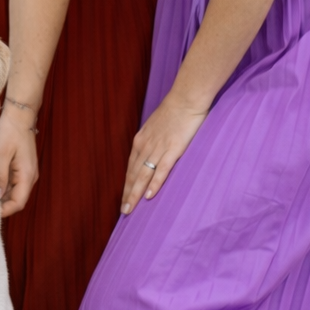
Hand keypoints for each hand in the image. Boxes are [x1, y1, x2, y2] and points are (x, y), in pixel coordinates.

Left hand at [0, 105, 38, 217]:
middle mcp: (30, 177)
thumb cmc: (9, 132)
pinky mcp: (22, 168)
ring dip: (2, 197)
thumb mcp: (1, 154)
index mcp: (27, 175)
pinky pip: (13, 183)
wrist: (18, 115)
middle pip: (17, 200)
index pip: (18, 202)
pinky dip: (3, 188)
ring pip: (15, 192)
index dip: (5, 210)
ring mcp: (27, 172)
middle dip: (2, 205)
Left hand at [121, 94, 208, 214]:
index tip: (124, 198)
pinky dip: (154, 184)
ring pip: (143, 176)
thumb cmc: (174, 110)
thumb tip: (153, 151)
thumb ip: (153, 139)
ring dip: (135, 194)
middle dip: (127, 194)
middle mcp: (145, 146)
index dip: (127, 184)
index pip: (130, 167)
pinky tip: (149, 196)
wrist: (186, 98)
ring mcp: (158, 149)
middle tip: (124, 212)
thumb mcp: (157, 125)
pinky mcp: (172, 150)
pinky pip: (161, 170)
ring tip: (130, 210)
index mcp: (140, 140)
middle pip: (133, 175)